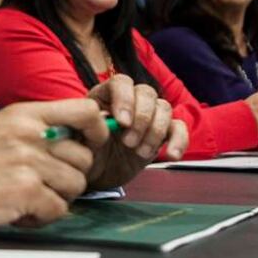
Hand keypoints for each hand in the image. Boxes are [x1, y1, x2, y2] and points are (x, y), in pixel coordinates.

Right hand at [0, 98, 108, 235]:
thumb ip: (34, 130)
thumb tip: (72, 141)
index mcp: (23, 114)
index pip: (84, 110)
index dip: (98, 130)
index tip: (92, 146)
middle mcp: (29, 133)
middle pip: (84, 157)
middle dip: (69, 177)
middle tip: (41, 185)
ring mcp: (28, 161)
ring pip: (75, 186)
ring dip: (55, 199)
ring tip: (25, 199)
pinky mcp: (25, 191)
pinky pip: (58, 210)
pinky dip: (41, 218)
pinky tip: (17, 212)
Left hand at [85, 73, 188, 187]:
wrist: (97, 174)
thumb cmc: (85, 153)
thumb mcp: (78, 141)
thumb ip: (87, 128)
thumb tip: (100, 120)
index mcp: (105, 95)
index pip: (121, 83)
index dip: (124, 99)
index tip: (122, 122)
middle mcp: (129, 101)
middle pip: (146, 93)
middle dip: (141, 118)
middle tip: (128, 142)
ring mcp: (148, 117)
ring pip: (164, 108)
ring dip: (155, 131)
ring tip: (140, 152)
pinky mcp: (162, 134)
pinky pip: (179, 128)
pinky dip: (179, 140)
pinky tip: (171, 155)